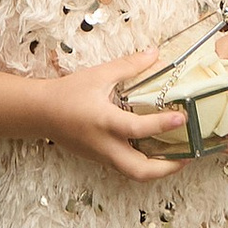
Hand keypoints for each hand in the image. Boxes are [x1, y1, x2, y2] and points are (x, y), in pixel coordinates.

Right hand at [34, 47, 187, 182]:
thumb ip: (129, 66)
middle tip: (188, 156)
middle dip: (167, 168)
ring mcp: (101, 156)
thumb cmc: (68, 93)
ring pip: (133, 173)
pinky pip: (126, 167)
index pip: (137, 128)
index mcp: (103, 121)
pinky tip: (158, 153)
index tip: (182, 119)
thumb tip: (155, 54)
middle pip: (139, 170)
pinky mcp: (100, 159)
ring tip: (178, 157)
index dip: (162, 125)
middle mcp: (104, 144)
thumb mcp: (98, 75)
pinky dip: (144, 164)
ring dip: (158, 170)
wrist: (40, 113)